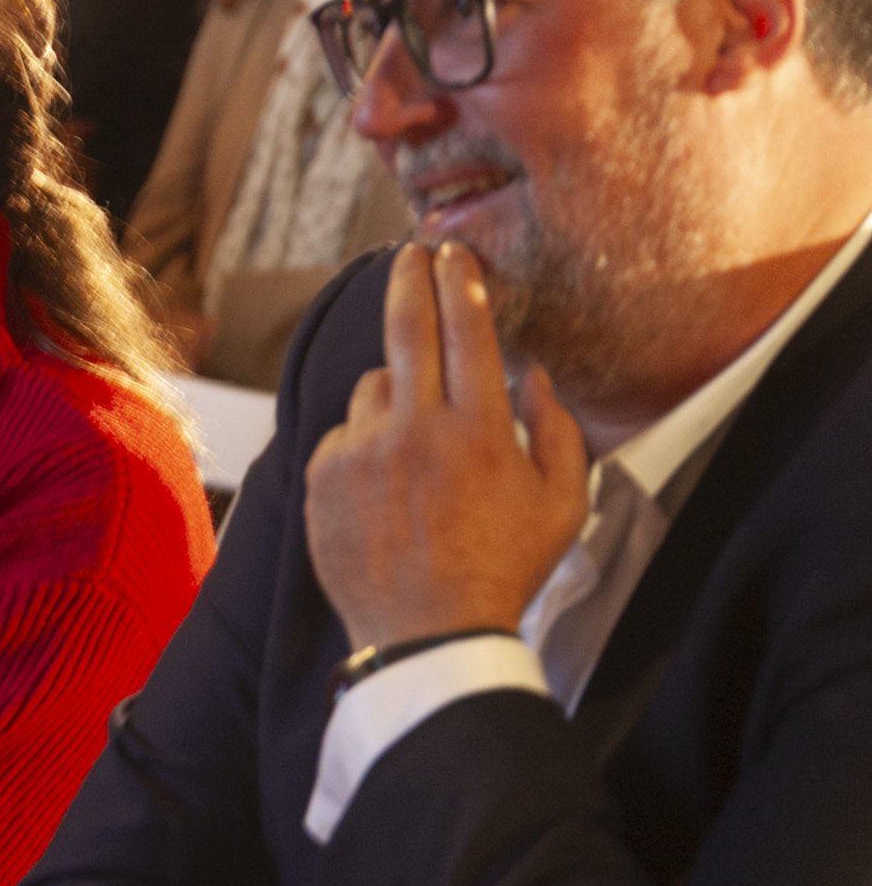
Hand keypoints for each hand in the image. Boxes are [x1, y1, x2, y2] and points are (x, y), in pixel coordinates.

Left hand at [304, 244, 586, 651]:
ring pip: (373, 389)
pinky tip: (386, 491)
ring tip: (418, 455)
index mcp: (479, 431)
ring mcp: (362, 451)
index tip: (452, 251)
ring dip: (395, 399)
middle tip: (409, 254)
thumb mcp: (563, 506)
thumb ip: (559, 431)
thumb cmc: (503, 571)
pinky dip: (364, 447)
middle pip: (405, 329)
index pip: (467, 331)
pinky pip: (343, 436)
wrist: (426, 634)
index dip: (459, 282)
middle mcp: (415, 430)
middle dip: (409, 280)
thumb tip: (532, 375)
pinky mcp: (322, 475)